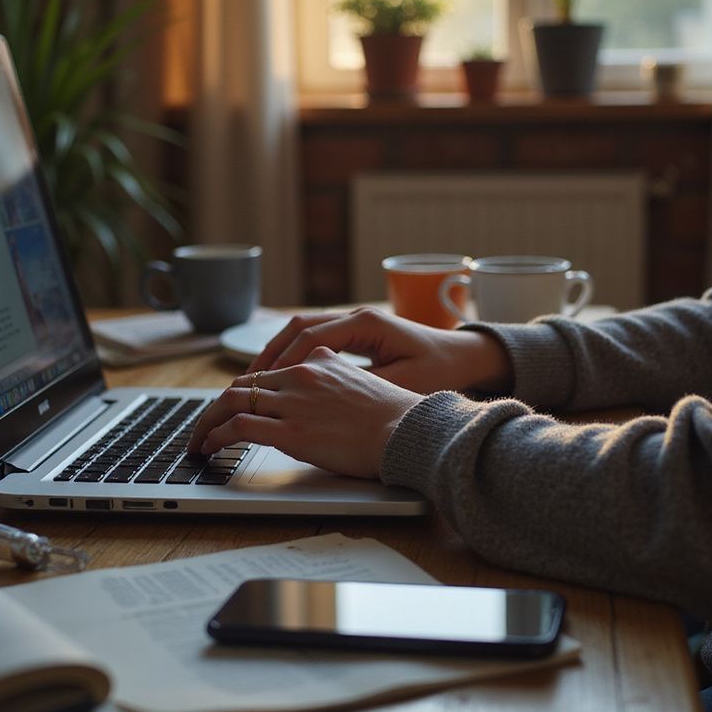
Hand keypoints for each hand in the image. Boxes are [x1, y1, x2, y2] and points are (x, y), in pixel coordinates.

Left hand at [187, 347, 422, 477]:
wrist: (408, 431)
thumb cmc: (395, 416)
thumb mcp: (362, 382)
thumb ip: (334, 379)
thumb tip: (319, 390)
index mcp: (318, 362)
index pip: (267, 373)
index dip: (243, 392)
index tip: (231, 408)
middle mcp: (301, 376)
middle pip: (242, 385)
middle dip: (216, 407)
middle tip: (204, 426)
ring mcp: (294, 403)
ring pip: (231, 401)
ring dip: (206, 422)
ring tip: (198, 441)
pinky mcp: (290, 432)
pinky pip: (237, 427)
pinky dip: (215, 435)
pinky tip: (209, 447)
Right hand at [249, 306, 512, 394]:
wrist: (466, 359)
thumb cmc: (441, 370)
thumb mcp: (404, 382)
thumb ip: (365, 385)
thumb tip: (326, 394)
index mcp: (366, 323)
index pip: (310, 335)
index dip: (282, 360)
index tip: (262, 384)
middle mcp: (356, 317)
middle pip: (298, 327)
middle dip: (269, 354)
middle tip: (245, 382)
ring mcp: (355, 324)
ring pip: (302, 331)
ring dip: (277, 353)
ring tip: (254, 381)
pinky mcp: (357, 335)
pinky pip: (315, 339)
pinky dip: (293, 355)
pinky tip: (281, 378)